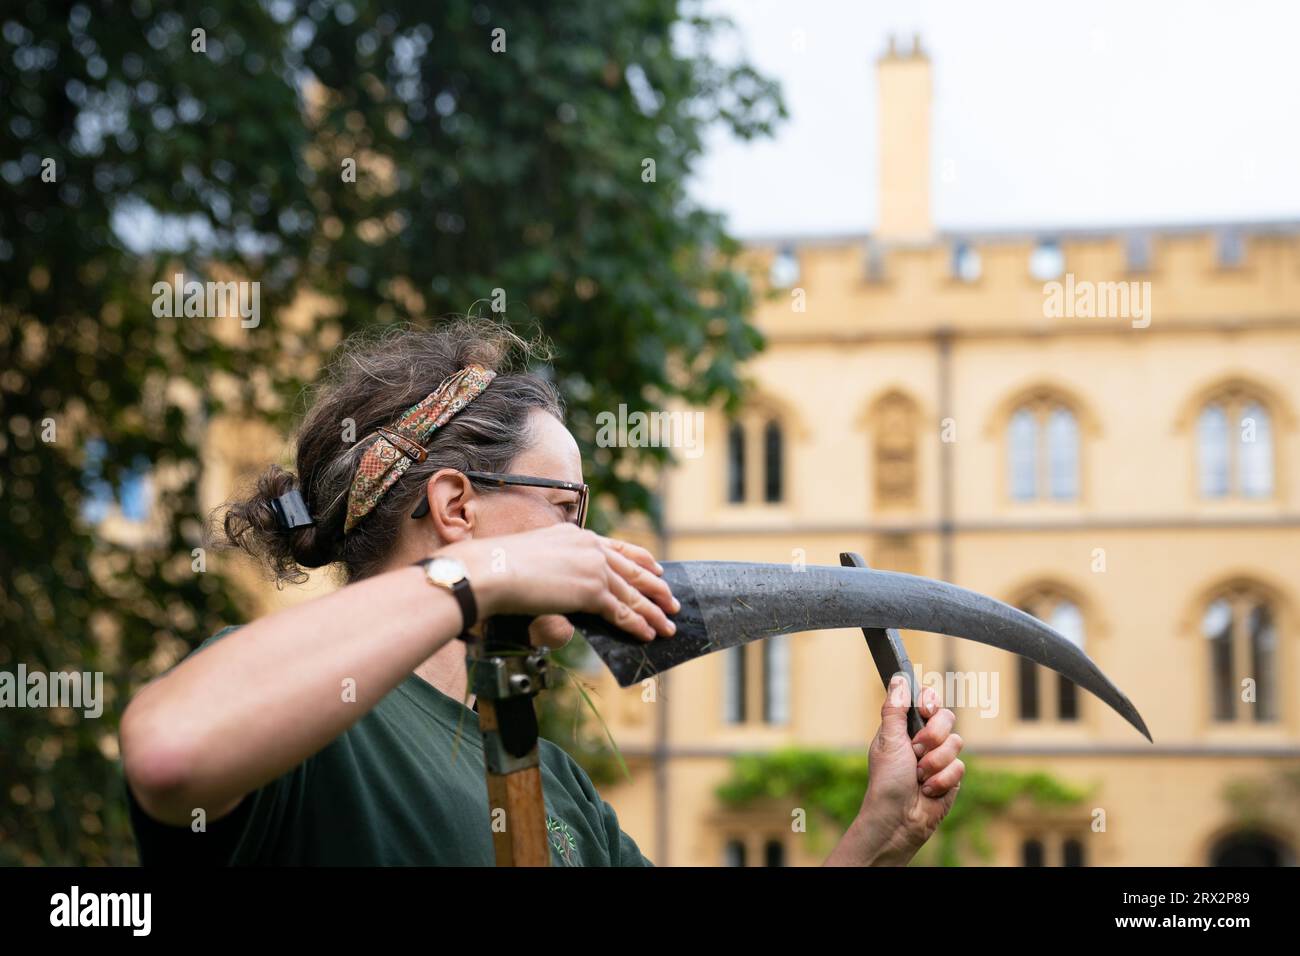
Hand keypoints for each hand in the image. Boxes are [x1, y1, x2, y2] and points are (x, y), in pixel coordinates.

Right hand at [440, 523, 678, 642]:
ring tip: (668, 626)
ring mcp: (593, 567)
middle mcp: (590, 547)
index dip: (642, 559)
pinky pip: (621, 611)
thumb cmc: (499, 567)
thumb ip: (557, 569)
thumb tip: (563, 589)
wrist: (492, 570)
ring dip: (653, 613)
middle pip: (633, 571)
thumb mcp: (535, 559)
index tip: (657, 567)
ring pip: (632, 594)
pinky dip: (637, 625)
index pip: (618, 547)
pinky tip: (648, 634)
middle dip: (656, 588)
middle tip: (672, 601)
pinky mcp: (591, 590)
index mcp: (577, 534)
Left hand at [827, 676, 964, 865]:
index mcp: (906, 728)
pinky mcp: (951, 778)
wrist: (898, 818)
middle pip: (947, 718)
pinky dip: (942, 779)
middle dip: (932, 736)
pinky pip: (959, 767)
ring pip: (956, 742)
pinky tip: (928, 790)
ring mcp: (939, 759)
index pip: (928, 701)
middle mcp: (924, 740)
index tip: (927, 709)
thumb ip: (895, 708)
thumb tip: (898, 679)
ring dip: (934, 762)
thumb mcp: (888, 740)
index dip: (931, 701)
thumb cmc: (886, 781)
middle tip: (916, 750)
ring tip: (918, 776)